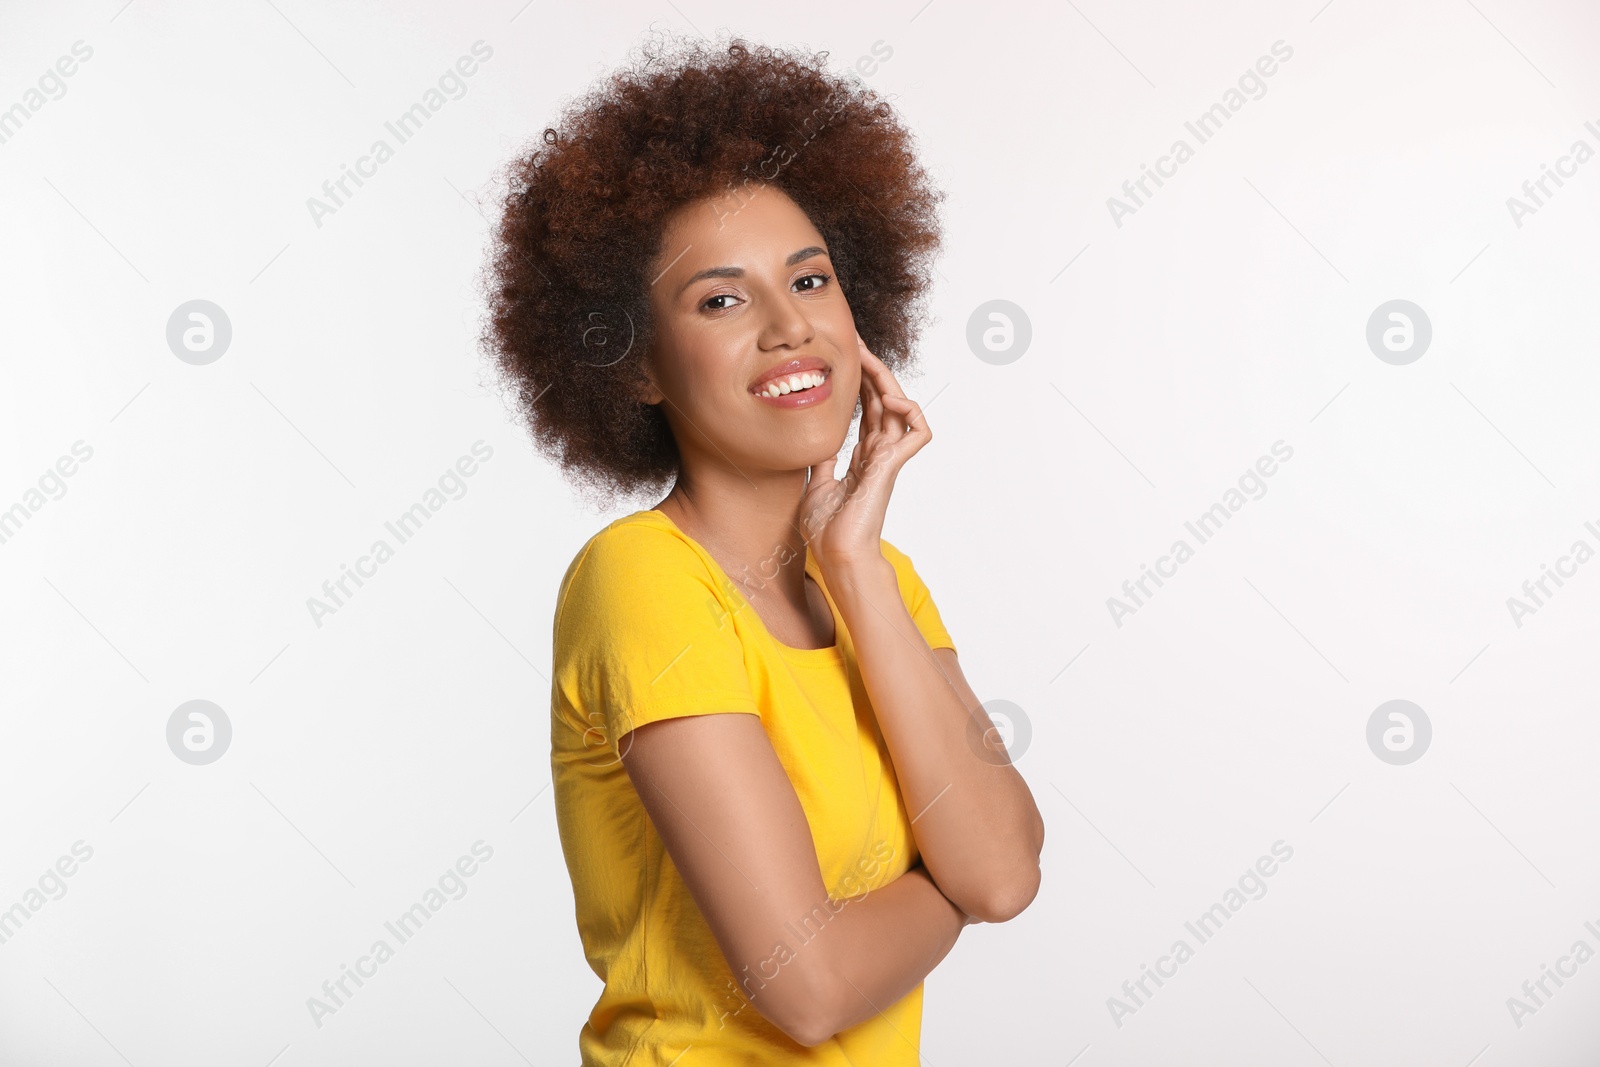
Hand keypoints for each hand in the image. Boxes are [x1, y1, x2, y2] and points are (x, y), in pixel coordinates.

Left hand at [798, 334, 930, 577]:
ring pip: (900, 408)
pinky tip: (891, 399)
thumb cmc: (827, 530)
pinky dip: (911, 411)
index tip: (844, 358)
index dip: (860, 382)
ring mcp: (888, 460)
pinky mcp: (892, 467)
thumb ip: (822, 461)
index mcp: (862, 457)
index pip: (868, 409)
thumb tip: (815, 442)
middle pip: (883, 400)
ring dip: (887, 379)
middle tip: (855, 342)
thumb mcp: (815, 484)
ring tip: (868, 357)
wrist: (835, 555)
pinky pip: (918, 433)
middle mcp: (879, 454)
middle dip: (871, 368)